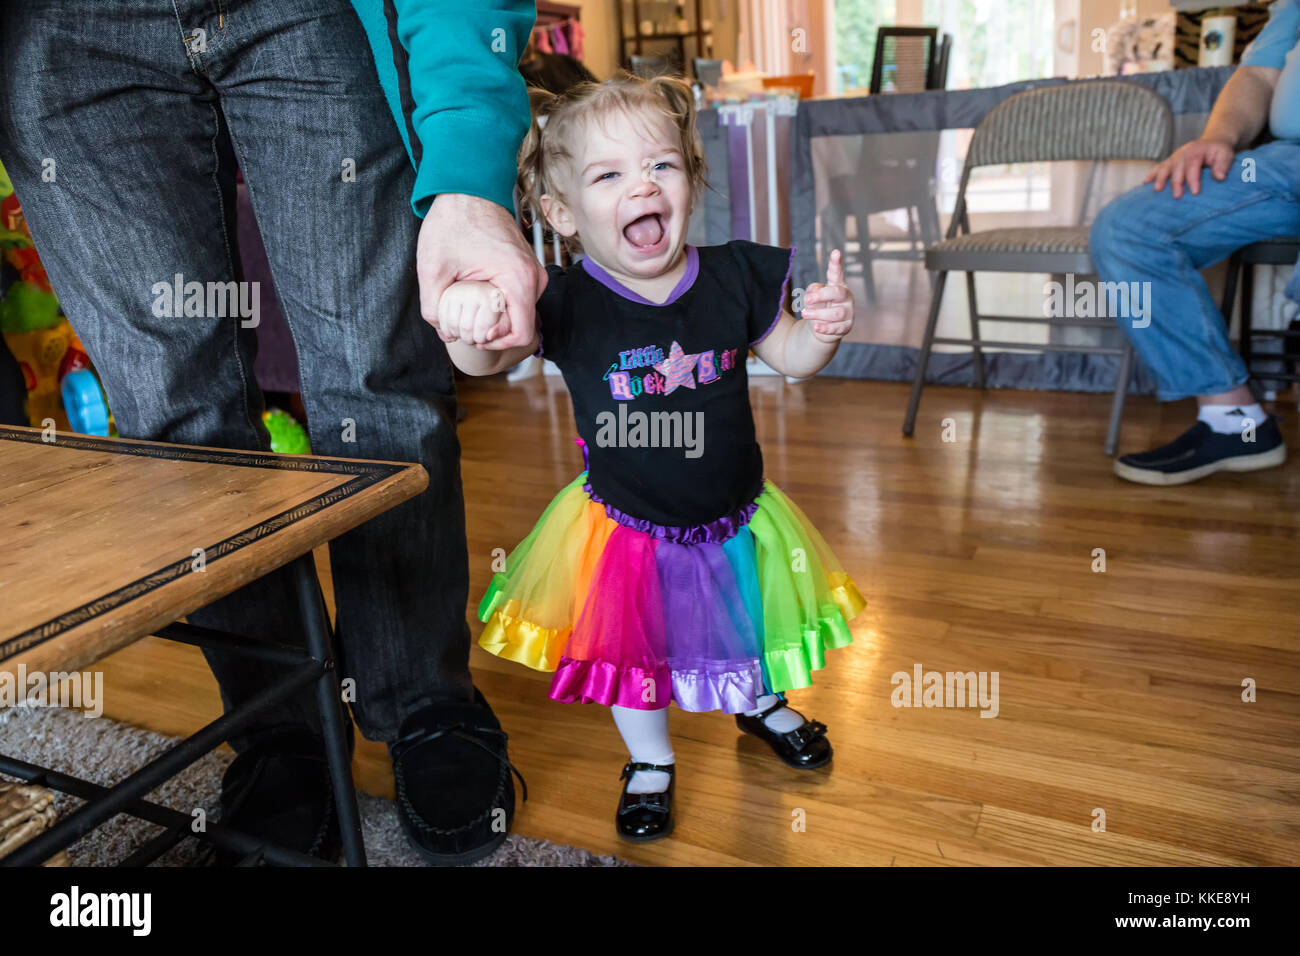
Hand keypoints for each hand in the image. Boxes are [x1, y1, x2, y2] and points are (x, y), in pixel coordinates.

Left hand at [417, 193, 547, 349]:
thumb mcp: (432, 269)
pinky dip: (499, 304)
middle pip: (521, 325)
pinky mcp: (527, 267)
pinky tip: (476, 295)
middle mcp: (534, 277)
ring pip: (520, 312)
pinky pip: (519, 298)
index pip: (522, 334)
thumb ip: (433, 309)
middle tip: (465, 324)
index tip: (474, 337)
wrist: (467, 189)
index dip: (497, 345)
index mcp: (518, 279)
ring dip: (496, 319)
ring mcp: (533, 271)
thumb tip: (446, 333)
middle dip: (493, 333)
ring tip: (469, 309)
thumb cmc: (452, 222)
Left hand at [801, 249, 853, 342]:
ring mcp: (848, 312)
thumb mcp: (812, 297)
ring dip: (818, 313)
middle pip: (837, 293)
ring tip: (804, 314)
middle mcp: (846, 297)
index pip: (837, 273)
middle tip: (806, 299)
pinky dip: (826, 328)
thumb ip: (813, 291)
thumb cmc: (818, 307)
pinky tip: (816, 327)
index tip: (836, 252)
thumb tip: (815, 292)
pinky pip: (837, 328)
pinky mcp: (846, 326)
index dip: (836, 263)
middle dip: (822, 296)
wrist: (822, 329)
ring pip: (836, 313)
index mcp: (837, 285)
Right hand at [1144, 138, 1234, 198]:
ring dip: (1160, 179)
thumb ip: (1223, 165)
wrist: (1212, 142)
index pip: (1193, 166)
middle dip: (1176, 183)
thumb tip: (1219, 177)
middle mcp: (1183, 153)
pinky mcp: (1170, 161)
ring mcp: (1174, 157)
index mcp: (1196, 151)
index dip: (1193, 179)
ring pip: (1165, 168)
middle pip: (1177, 169)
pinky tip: (1145, 183)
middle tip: (1177, 196)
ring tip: (1157, 190)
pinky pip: (1158, 167)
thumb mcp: (1226, 154)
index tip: (1195, 192)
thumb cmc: (1219, 151)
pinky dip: (1151, 175)